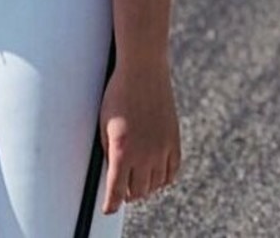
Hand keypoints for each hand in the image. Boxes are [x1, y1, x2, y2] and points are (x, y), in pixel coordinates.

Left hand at [100, 59, 180, 213]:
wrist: (143, 70)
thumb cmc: (118, 93)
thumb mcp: (104, 124)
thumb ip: (109, 152)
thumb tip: (113, 173)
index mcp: (123, 151)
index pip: (117, 192)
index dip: (111, 204)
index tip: (109, 208)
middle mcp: (144, 154)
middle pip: (138, 192)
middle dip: (128, 194)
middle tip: (123, 190)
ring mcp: (162, 149)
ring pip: (155, 185)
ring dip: (146, 186)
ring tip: (138, 181)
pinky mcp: (174, 141)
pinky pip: (172, 172)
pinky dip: (164, 178)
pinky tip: (156, 173)